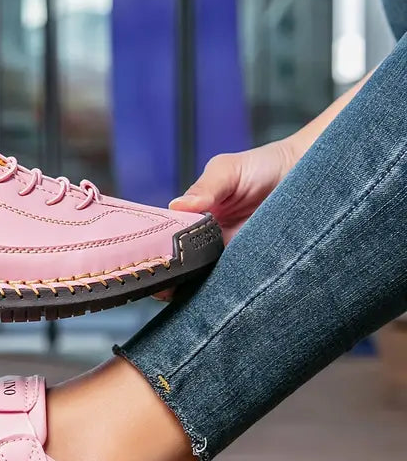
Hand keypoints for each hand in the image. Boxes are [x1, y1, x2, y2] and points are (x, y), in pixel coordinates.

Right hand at [152, 137, 297, 300]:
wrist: (312, 174)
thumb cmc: (265, 165)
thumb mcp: (227, 169)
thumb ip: (204, 187)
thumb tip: (175, 205)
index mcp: (194, 216)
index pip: (166, 238)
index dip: (155, 251)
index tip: (147, 262)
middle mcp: (207, 239)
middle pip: (180, 264)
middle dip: (169, 276)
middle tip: (161, 285)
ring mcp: (228, 255)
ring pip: (202, 278)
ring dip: (192, 285)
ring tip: (177, 293)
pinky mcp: (250, 267)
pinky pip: (231, 283)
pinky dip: (221, 290)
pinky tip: (212, 295)